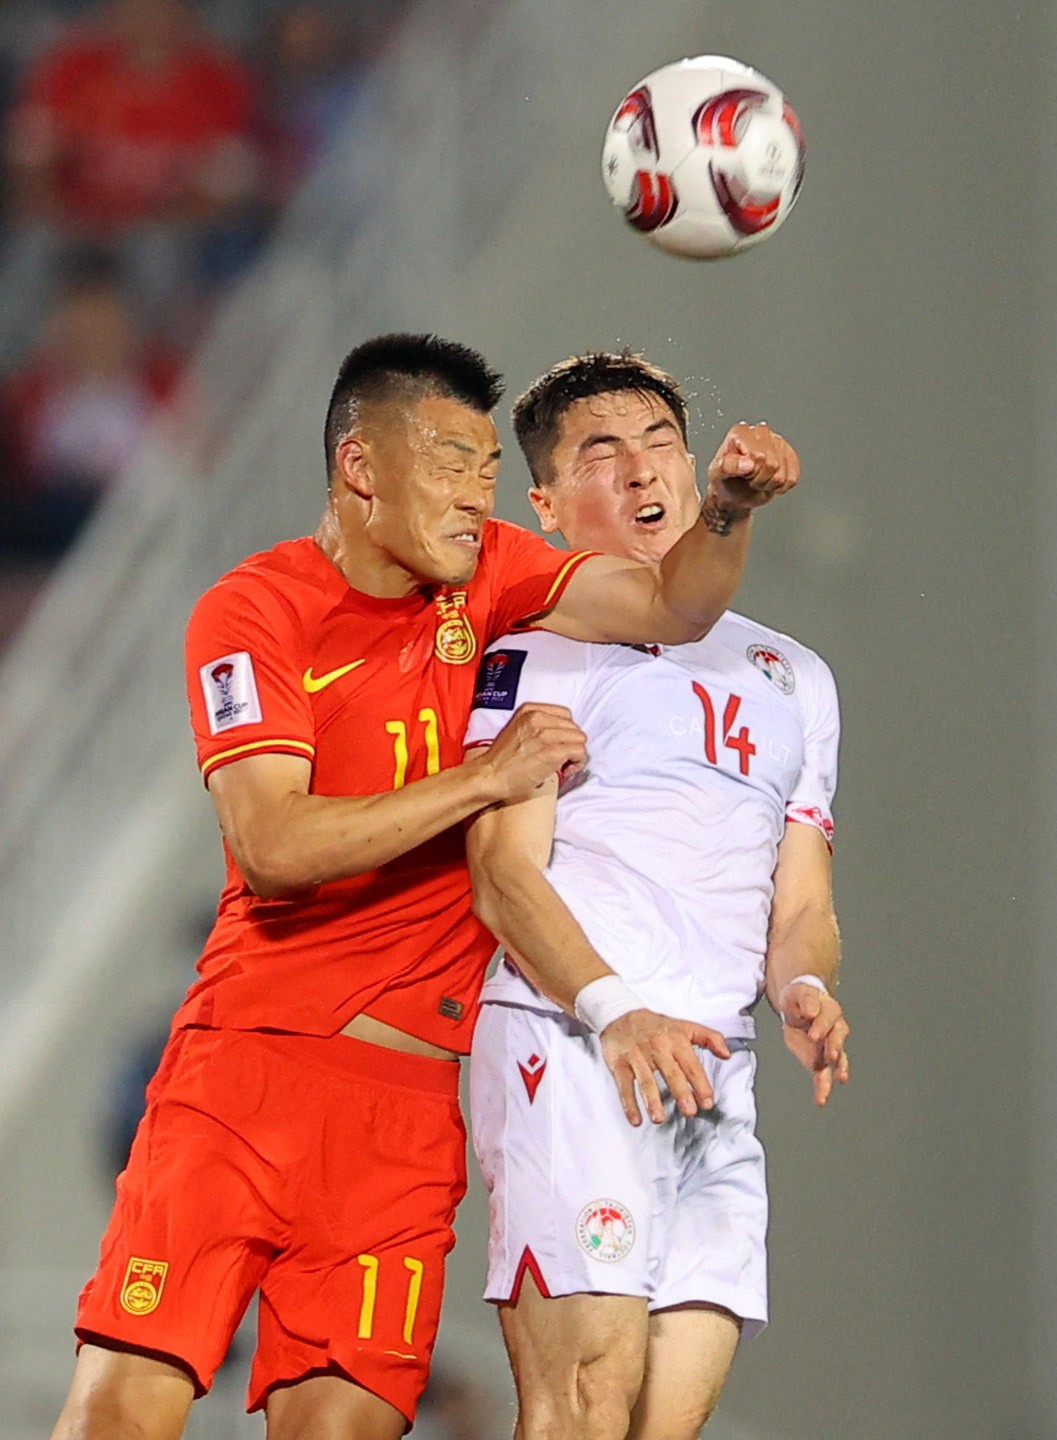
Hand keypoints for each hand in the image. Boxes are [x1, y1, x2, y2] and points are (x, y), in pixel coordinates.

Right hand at [469, 703, 586, 803]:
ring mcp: (546, 734)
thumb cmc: (502, 759)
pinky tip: (565, 771)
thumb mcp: (516, 729)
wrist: (490, 775)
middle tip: (562, 759)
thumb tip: (560, 736)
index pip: (565, 714)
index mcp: (529, 710)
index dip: (566, 731)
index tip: (559, 744)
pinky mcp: (552, 751)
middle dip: (572, 743)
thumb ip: (537, 725)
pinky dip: (577, 763)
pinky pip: (580, 752)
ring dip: (576, 753)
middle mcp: (538, 717)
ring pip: (580, 739)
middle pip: (574, 727)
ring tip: (564, 765)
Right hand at [599, 1009, 730, 1126]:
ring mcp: (637, 1056)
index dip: (700, 1084)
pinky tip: (635, 1119)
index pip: (691, 1065)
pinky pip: (624, 1085)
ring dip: (652, 1101)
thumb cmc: (656, 1026)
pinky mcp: (619, 1064)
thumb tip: (727, 1054)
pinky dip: (628, 1103)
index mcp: (676, 1041)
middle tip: (689, 1112)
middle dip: (681, 1093)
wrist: (621, 1014)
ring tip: (659, 1119)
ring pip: (646, 1081)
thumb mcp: (685, 1026)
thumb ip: (710, 1038)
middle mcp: (657, 1049)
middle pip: (671, 1073)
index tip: (707, 1102)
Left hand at [705, 422, 798, 515]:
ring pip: (783, 474)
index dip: (750, 471)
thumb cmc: (724, 480)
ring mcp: (777, 442)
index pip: (758, 456)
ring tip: (757, 479)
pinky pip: (792, 478)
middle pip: (773, 465)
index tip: (742, 473)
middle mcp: (761, 432)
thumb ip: (728, 466)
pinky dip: (780, 487)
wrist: (734, 493)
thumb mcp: (716, 474)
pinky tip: (769, 481)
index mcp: (741, 432)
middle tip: (748, 478)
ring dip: (769, 484)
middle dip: (759, 479)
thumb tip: (749, 463)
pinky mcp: (789, 455)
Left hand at [778, 980, 849, 1105]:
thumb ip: (805, 1001)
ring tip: (840, 1079)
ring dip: (838, 1070)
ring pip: (837, 1060)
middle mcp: (836, 1029)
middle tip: (830, 1055)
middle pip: (838, 1038)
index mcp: (830, 1009)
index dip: (822, 1026)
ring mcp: (830, 1047)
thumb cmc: (799, 998)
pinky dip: (823, 1086)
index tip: (814, 1035)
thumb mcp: (798, 993)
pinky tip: (821, 1098)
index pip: (828, 1017)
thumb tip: (810, 1011)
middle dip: (834, 1047)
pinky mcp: (820, 1060)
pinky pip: (823, 1075)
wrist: (798, 1008)